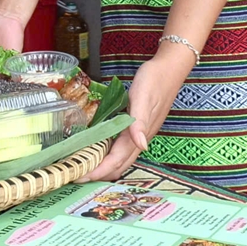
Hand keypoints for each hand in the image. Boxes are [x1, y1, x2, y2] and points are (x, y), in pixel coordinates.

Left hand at [82, 50, 192, 181]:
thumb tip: (141, 147)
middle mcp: (140, 138)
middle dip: (99, 174)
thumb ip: (139, 122)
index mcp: (138, 133)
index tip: (82, 177)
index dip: (99, 170)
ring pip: (121, 158)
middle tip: (77, 175)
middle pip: (119, 165)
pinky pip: (122, 148)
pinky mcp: (138, 128)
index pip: (117, 159)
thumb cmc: (154, 80)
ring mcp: (140, 134)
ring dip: (104, 166)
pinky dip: (109, 154)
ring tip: (85, 166)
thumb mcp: (143, 97)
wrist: (169, 69)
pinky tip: (99, 150)